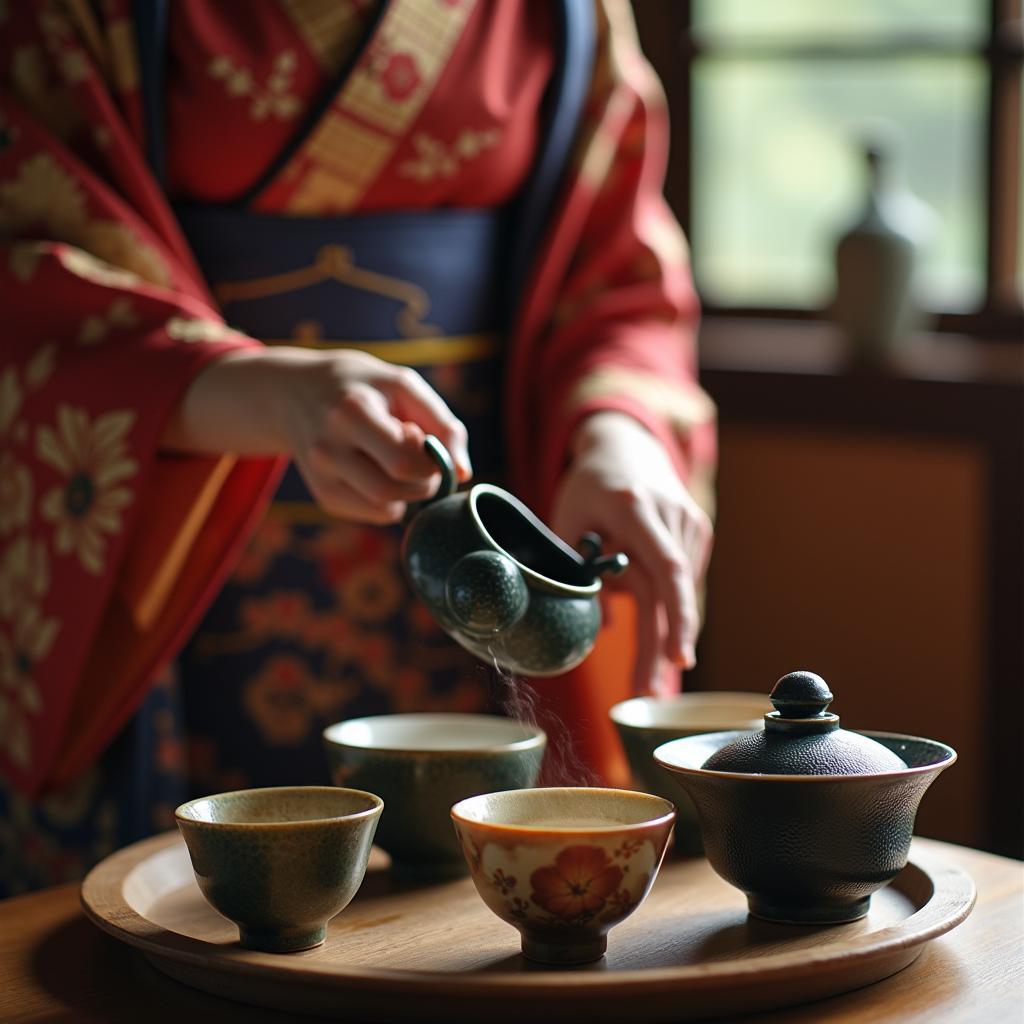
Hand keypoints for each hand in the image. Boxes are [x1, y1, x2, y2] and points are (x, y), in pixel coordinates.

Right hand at [161, 346, 471, 523]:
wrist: (292, 393)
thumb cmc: (362, 386)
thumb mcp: (402, 385)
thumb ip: (442, 423)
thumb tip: (464, 472)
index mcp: (352, 412)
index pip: (404, 462)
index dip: (430, 460)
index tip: (426, 440)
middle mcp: (329, 447)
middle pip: (394, 489)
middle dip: (423, 479)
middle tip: (420, 457)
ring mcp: (322, 476)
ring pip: (387, 508)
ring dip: (410, 492)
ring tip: (400, 462)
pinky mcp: (323, 495)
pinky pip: (375, 513)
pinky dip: (391, 499)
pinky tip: (380, 471)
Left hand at [550, 411, 711, 693]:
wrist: (627, 447)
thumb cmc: (590, 485)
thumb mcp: (568, 520)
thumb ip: (578, 570)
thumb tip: (602, 626)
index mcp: (636, 508)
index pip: (666, 568)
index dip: (676, 615)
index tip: (678, 658)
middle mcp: (672, 514)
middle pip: (674, 592)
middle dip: (664, 646)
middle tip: (648, 690)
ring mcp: (692, 522)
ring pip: (676, 591)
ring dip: (659, 627)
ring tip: (641, 656)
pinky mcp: (700, 531)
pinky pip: (681, 580)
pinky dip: (664, 599)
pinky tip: (644, 594)